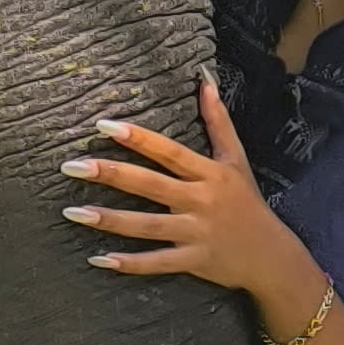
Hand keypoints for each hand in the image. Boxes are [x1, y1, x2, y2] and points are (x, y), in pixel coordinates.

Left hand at [60, 74, 311, 312]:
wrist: (272, 256)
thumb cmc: (247, 203)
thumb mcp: (236, 159)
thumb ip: (218, 120)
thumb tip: (205, 80)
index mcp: (209, 173)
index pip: (169, 152)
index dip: (138, 138)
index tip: (104, 125)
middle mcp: (200, 201)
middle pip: (150, 185)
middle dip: (111, 174)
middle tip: (72, 166)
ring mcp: (195, 233)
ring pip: (146, 226)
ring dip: (109, 220)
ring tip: (72, 213)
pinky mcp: (192, 261)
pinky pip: (156, 262)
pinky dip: (129, 263)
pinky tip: (97, 258)